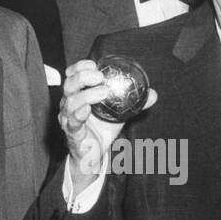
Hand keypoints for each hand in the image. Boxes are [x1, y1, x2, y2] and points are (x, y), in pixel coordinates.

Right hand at [59, 59, 156, 193]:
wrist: (92, 155)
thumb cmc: (102, 129)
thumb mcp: (119, 113)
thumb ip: (133, 103)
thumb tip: (153, 94)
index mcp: (79, 94)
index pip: (73, 74)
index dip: (80, 66)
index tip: (94, 64)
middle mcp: (69, 103)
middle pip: (69, 84)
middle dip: (83, 77)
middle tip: (99, 76)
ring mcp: (68, 118)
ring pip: (71, 102)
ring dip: (86, 95)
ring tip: (102, 92)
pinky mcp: (72, 133)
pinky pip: (72, 122)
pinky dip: (79, 114)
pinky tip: (87, 110)